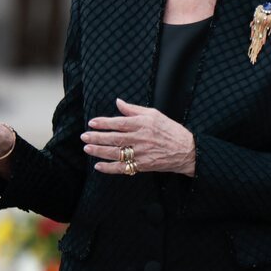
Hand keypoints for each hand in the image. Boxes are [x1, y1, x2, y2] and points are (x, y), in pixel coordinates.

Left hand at [81, 99, 195, 176]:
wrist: (186, 150)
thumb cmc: (170, 130)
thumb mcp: (155, 114)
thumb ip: (134, 109)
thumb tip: (118, 102)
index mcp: (144, 124)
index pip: (119, 122)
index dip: (104, 123)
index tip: (92, 123)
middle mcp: (141, 138)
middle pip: (114, 138)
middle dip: (97, 137)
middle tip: (84, 136)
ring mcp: (141, 153)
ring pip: (115, 153)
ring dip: (99, 151)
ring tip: (87, 148)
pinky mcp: (142, 165)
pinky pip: (122, 168)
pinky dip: (109, 168)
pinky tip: (98, 165)